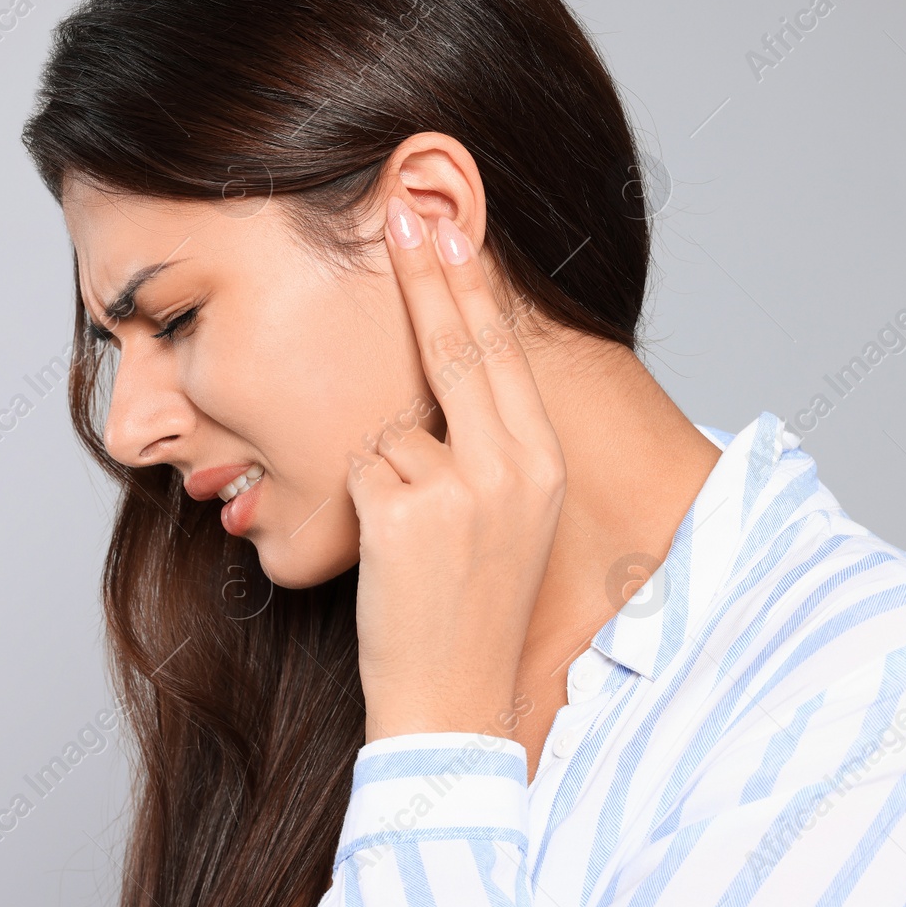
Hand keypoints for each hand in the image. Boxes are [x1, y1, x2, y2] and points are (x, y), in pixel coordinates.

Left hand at [347, 194, 566, 742]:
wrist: (453, 699)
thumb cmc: (474, 605)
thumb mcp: (512, 516)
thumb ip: (493, 443)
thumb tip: (452, 364)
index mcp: (543, 464)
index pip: (503, 353)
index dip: (472, 284)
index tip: (452, 228)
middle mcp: (514, 466)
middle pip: (459, 347)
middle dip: (429, 272)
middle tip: (406, 207)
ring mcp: (459, 486)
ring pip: (394, 426)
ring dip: (389, 470)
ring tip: (414, 540)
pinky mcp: (402, 509)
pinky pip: (362, 467)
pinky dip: (363, 502)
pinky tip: (391, 554)